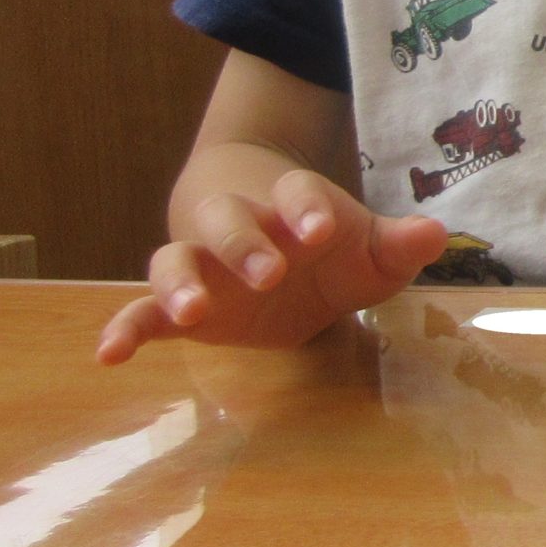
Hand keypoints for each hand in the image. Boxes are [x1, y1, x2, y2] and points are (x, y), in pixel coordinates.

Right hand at [97, 171, 447, 363]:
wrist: (277, 245)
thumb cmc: (332, 247)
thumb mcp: (372, 248)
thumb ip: (400, 242)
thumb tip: (435, 233)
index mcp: (294, 206)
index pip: (298, 192)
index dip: (309, 206)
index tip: (323, 229)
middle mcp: (242, 227)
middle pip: (230, 220)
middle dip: (246, 243)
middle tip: (270, 271)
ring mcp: (205, 265)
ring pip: (177, 258)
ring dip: (181, 281)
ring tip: (193, 310)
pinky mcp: (180, 306)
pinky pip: (142, 311)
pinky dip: (124, 328)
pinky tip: (109, 354)